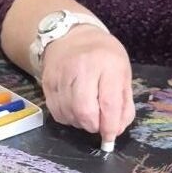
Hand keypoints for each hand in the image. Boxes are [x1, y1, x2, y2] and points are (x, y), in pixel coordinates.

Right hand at [39, 26, 136, 143]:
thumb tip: (116, 131)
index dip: (110, 126)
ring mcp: (61, 74)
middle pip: (84, 110)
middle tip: (98, 125)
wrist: (71, 35)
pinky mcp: (47, 82)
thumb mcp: (123, 73)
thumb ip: (124, 104)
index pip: (108, 103)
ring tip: (87, 115)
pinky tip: (74, 110)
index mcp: (107, 64)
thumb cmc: (103, 56)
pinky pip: (56, 111)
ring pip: (69, 113)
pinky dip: (67, 118)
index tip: (111, 136)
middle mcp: (82, 67)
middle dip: (93, 126)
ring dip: (80, 123)